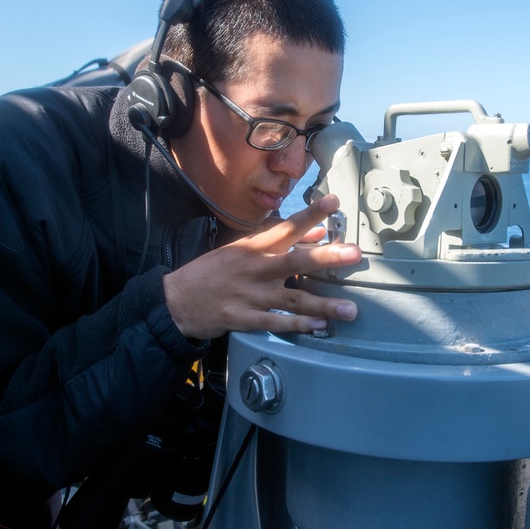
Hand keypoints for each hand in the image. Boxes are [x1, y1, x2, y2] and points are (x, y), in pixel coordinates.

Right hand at [163, 195, 361, 339]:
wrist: (176, 300)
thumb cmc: (212, 272)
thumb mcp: (242, 249)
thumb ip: (280, 241)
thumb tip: (317, 233)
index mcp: (254, 247)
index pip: (287, 227)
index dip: (311, 214)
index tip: (333, 201)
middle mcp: (254, 268)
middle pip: (295, 260)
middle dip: (327, 258)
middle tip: (353, 255)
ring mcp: (249, 295)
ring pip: (292, 299)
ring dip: (323, 304)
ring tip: (350, 309)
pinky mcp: (242, 318)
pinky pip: (275, 323)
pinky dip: (297, 326)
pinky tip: (318, 326)